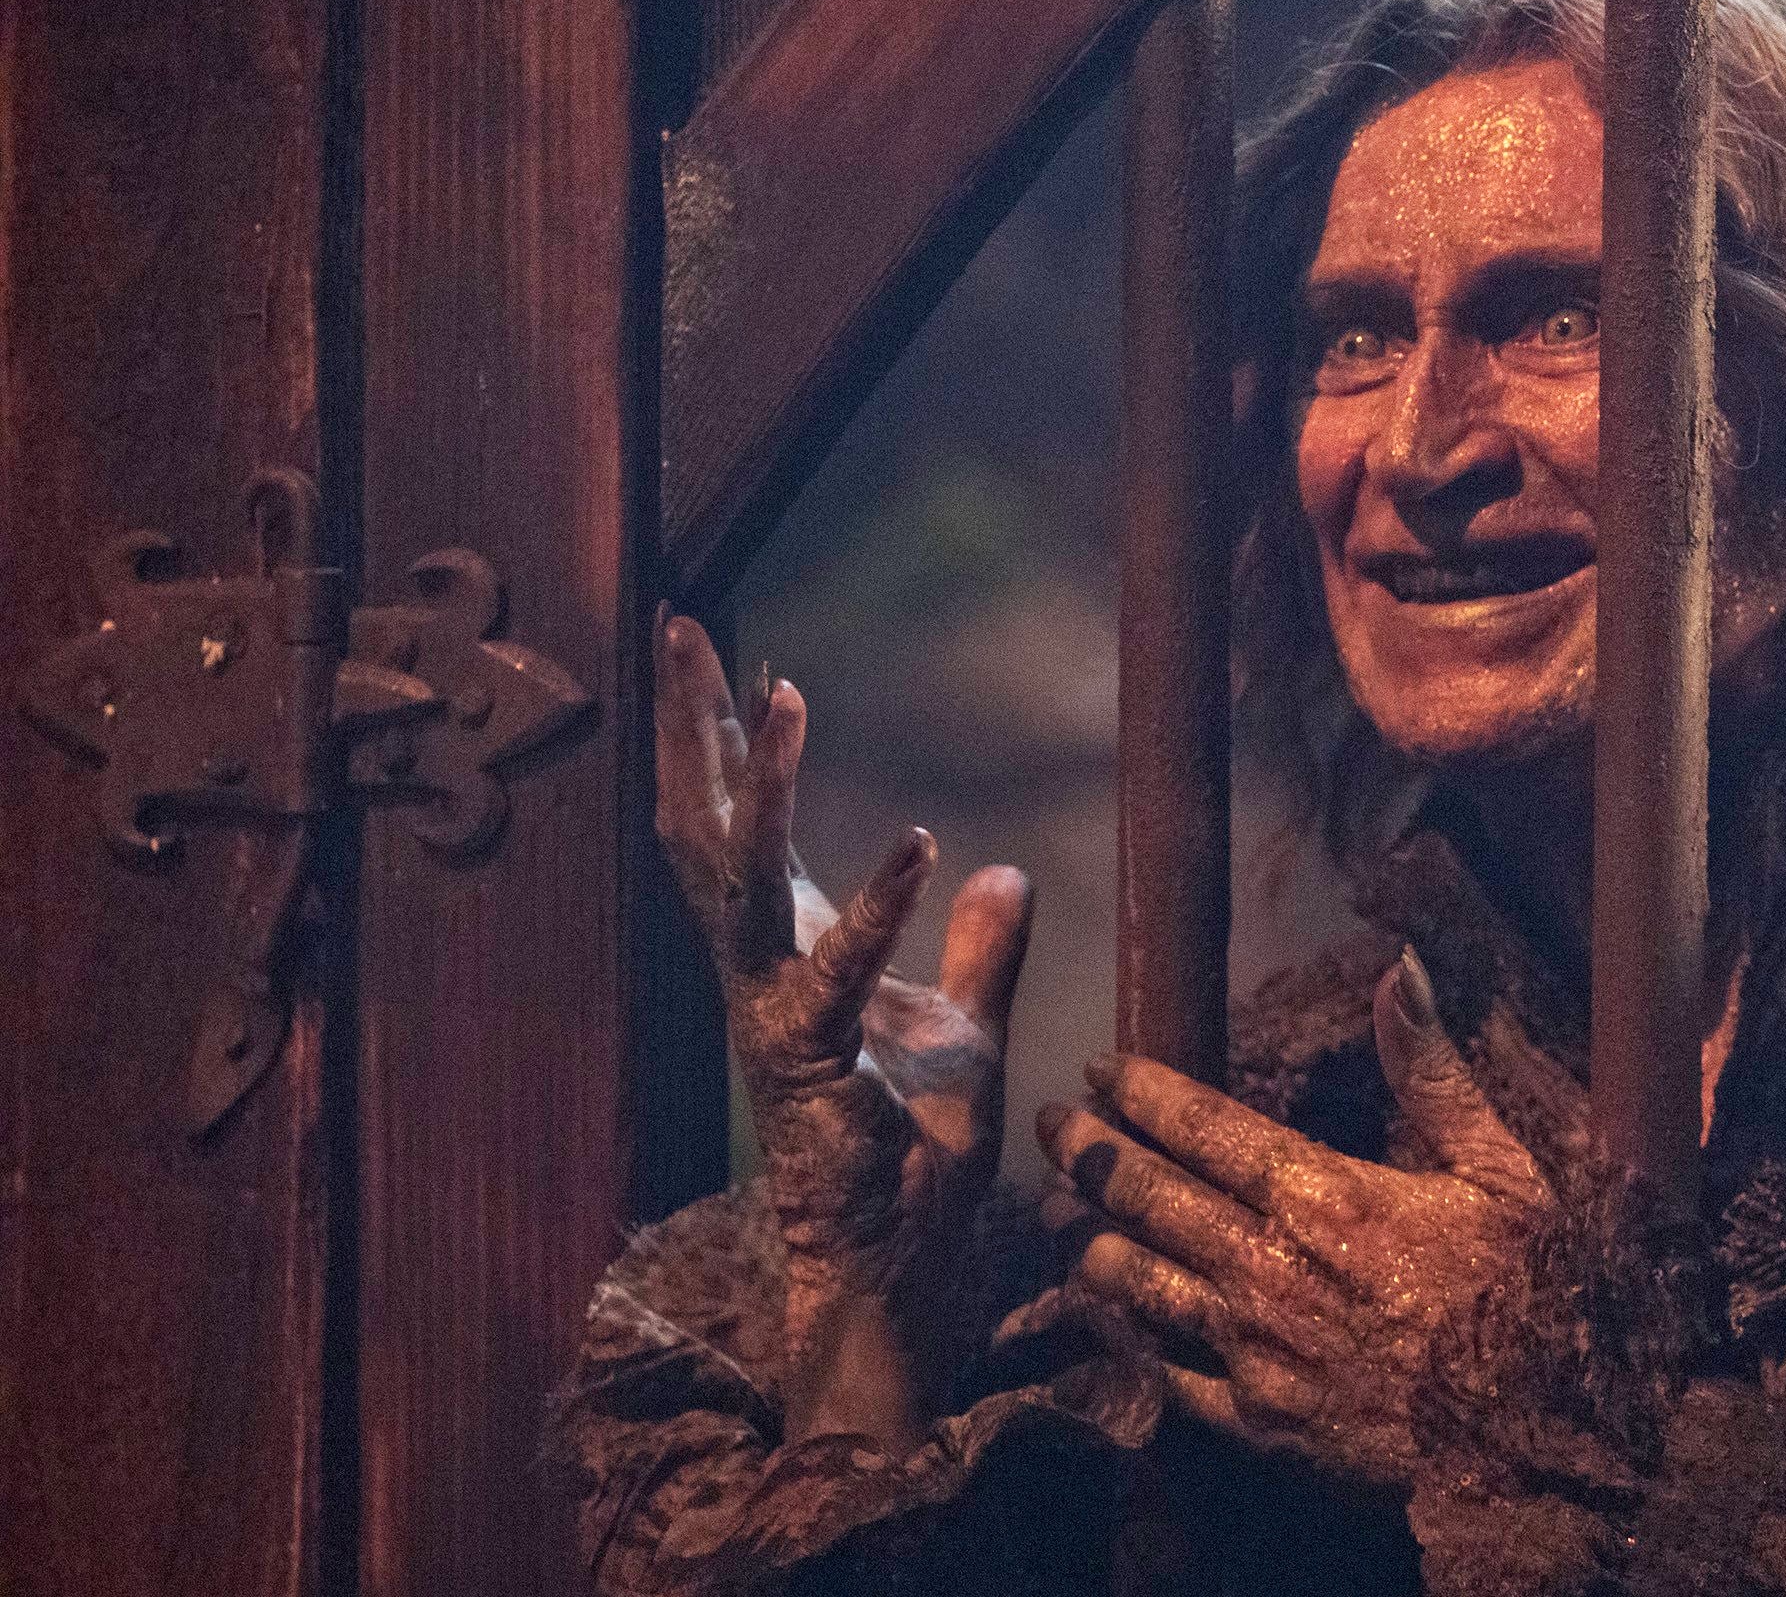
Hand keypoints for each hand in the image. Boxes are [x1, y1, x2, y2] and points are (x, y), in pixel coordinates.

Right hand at [651, 610, 1032, 1447]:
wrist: (897, 1264)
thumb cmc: (915, 1156)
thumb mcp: (970, 1027)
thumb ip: (985, 949)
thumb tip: (1004, 867)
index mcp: (790, 953)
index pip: (748, 824)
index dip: (730, 738)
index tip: (714, 647)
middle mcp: (762, 972)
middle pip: (710, 826)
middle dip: (694, 726)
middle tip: (677, 626)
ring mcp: (775, 1015)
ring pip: (744, 880)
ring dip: (766, 785)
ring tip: (780, 693)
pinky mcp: (811, 1066)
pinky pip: (838, 975)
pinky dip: (879, 909)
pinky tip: (925, 844)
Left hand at [1035, 951, 1550, 1485]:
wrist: (1544, 1431)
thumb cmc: (1532, 1291)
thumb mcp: (1500, 1168)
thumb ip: (1433, 1071)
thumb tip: (1400, 971)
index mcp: (1322, 1193)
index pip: (1204, 1125)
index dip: (1142, 1091)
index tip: (1101, 1068)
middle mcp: (1267, 1265)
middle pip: (1146, 1196)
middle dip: (1088, 1152)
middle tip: (1051, 1123)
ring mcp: (1252, 1348)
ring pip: (1136, 1283)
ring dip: (1087, 1240)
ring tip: (1052, 1214)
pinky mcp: (1256, 1421)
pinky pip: (1163, 1372)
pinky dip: (1122, 1337)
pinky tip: (1099, 1319)